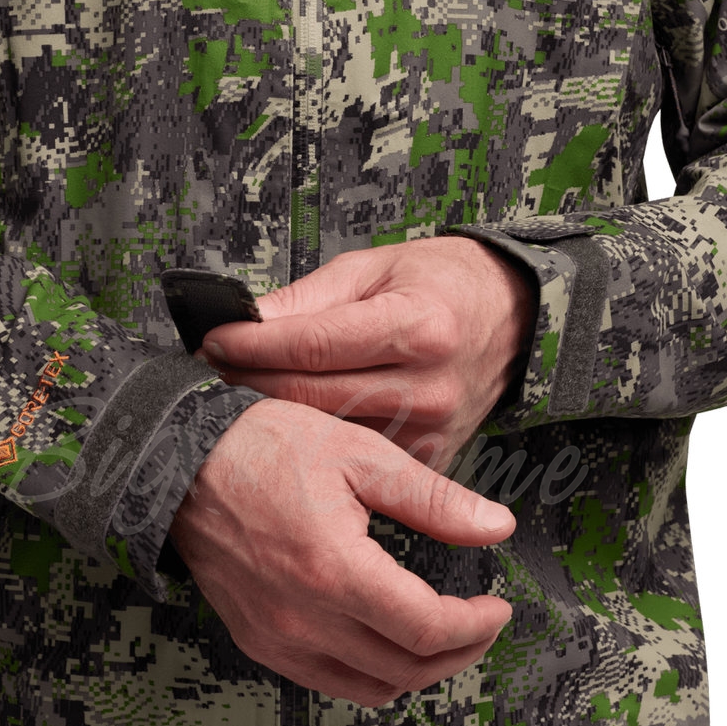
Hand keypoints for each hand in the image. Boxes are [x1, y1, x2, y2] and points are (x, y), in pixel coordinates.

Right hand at [169, 398, 515, 706]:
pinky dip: (369, 673)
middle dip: (460, 652)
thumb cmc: (265, 449)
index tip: (498, 606)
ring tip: (440, 636)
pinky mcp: (256, 640)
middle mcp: (303, 619)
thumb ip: (434, 499)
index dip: (477, 625)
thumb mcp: (360, 455)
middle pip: (406, 669)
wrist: (179, 463)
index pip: (427, 629)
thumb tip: (497, 526)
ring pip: (370, 688)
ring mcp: (275, 637)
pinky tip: (383, 641)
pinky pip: (327, 682)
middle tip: (481, 623)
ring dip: (417, 670)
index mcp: (335, 570)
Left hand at [200, 238, 536, 469]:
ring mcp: (431, 428)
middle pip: (311, 396)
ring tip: (246, 389)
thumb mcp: (377, 268)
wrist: (512, 320)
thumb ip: (310, 298)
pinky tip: (294, 419)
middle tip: (219, 365)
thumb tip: (248, 320)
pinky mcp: (428, 457)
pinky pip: (356, 454)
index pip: (313, 345)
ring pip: (326, 432)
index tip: (214, 341)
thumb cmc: (443, 284)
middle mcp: (429, 385)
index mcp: (419, 326)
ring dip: (278, 413)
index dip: (253, 345)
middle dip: (253, 380)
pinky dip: (317, 437)